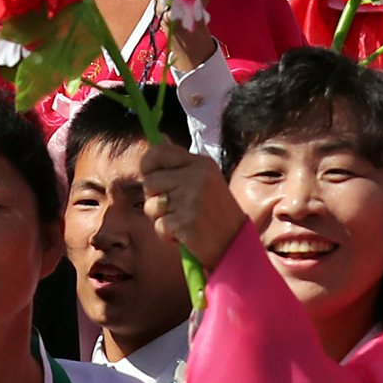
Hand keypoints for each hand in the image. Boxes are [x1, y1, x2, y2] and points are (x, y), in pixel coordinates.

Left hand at [136, 145, 241, 267]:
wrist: (235, 245)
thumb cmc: (215, 213)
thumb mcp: (204, 180)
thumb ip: (180, 163)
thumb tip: (160, 137)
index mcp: (201, 163)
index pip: (158, 152)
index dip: (148, 166)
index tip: (153, 178)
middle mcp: (197, 177)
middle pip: (150, 181)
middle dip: (155, 198)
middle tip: (175, 207)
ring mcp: (192, 199)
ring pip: (151, 205)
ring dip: (161, 218)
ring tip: (182, 221)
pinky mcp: (186, 221)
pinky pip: (159, 226)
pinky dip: (167, 235)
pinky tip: (185, 235)